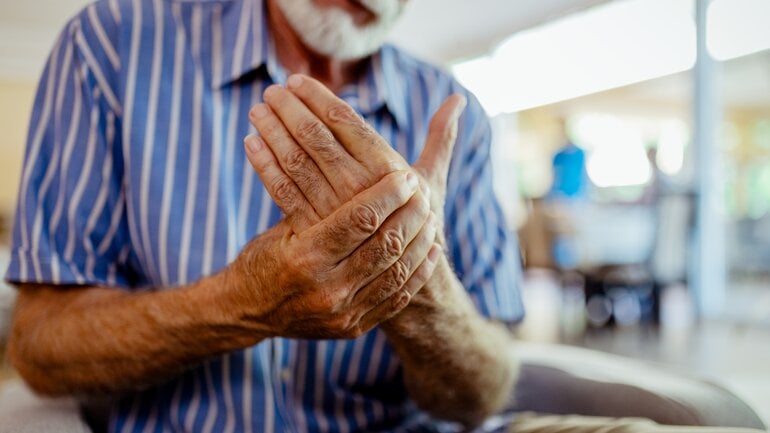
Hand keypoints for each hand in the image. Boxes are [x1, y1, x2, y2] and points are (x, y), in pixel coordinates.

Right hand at [225, 170, 439, 338]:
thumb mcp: (281, 227)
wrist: (247, 312)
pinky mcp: (352, 328)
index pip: (360, 219)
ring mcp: (341, 313)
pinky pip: (396, 299)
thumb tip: (347, 159)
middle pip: (384, 245)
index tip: (405, 176)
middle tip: (423, 192)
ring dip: (420, 241)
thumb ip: (316, 204)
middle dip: (410, 214)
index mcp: (304, 257)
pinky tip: (432, 249)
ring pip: (396, 272)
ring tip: (431, 215)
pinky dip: (418, 272)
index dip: (388, 195)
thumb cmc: (263, 257)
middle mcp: (325, 289)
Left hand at [245, 74, 466, 237]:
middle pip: (318, 139)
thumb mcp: (433, 183)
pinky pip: (285, 192)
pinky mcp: (314, 235)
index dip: (320, 98)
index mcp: (389, 171)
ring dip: (275, 131)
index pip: (348, 123)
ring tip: (259, 108)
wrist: (401, 280)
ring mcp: (336, 213)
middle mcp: (362, 190)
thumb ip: (441, 139)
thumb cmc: (417, 225)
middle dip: (292, 109)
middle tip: (273, 89)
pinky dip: (265, 165)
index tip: (299, 81)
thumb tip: (458, 100)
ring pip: (298, 163)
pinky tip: (251, 142)